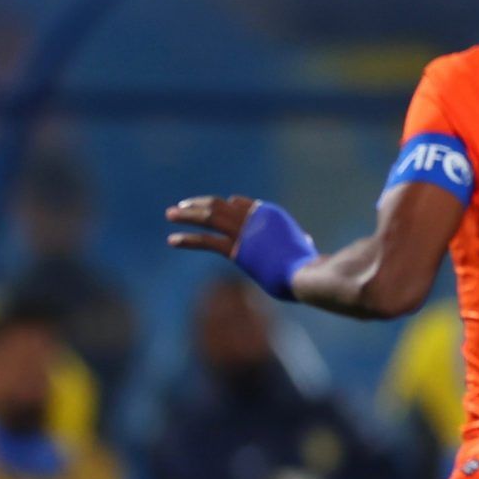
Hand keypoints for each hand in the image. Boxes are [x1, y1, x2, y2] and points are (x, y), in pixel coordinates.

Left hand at [168, 196, 317, 298]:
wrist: (308, 274)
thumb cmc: (309, 267)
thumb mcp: (304, 249)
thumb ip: (300, 242)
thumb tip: (306, 242)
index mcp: (270, 214)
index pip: (240, 204)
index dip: (222, 205)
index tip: (208, 207)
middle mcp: (255, 216)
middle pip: (221, 205)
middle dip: (199, 204)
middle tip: (182, 206)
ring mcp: (245, 231)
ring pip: (209, 217)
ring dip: (187, 215)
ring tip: (169, 214)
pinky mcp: (237, 249)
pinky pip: (207, 241)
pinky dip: (187, 239)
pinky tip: (173, 240)